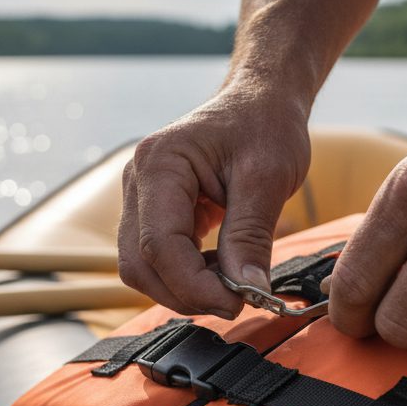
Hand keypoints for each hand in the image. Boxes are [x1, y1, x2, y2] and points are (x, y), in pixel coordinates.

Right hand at [118, 87, 310, 316]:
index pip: (159, 245)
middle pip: (139, 264)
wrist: (260, 102)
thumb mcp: (268, 178)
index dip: (194, 285)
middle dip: (186, 293)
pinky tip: (222, 268)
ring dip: (185, 289)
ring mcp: (141, 198)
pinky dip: (187, 276)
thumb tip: (249, 291)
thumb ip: (251, 236)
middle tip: (237, 301)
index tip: (236, 303)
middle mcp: (137, 181)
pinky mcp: (153, 213)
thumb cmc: (265, 125)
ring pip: (142, 268)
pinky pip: (156, 260)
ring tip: (232, 283)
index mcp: (159, 163)